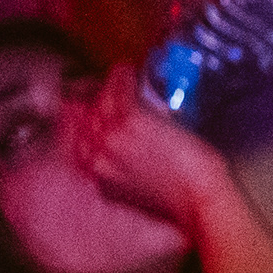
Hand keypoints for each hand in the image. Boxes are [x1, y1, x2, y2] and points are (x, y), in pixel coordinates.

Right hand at [65, 65, 240, 231]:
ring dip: (108, 84)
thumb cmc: (179, 200)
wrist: (200, 201)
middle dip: (89, 98)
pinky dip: (122, 77)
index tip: (83, 106)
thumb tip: (121, 157)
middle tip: (100, 86)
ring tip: (119, 75)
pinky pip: (119, 89)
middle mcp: (97, 156)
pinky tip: (126, 71)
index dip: (76, 119)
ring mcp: (112, 137)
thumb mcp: (136, 191)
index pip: (71, 139)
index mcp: (97, 175)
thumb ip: (119, 172)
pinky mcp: (132, 121)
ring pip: (100, 101)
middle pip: (81, 116)